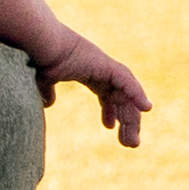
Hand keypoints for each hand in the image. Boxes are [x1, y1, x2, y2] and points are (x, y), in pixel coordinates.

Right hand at [37, 32, 151, 148]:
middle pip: (121, 99)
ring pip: (127, 96)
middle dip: (126, 121)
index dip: (109, 111)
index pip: (106, 94)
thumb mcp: (45, 80)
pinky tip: (146, 109)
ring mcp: (107, 68)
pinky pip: (128, 83)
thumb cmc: (42, 59)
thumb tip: (47, 104)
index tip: (109, 127)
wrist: (43, 45)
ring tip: (133, 142)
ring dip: (132, 118)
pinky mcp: (108, 66)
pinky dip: (137, 95)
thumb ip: (48, 92)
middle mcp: (102, 70)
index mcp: (88, 72)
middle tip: (131, 144)